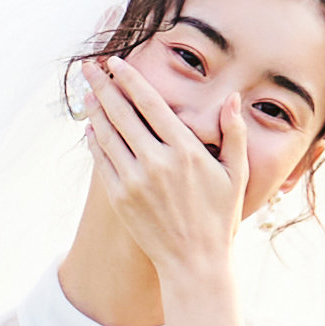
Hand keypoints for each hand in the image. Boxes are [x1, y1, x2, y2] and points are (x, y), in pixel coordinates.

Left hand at [83, 50, 248, 289]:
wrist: (195, 262)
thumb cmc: (220, 217)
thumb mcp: (237, 174)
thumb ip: (235, 134)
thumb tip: (232, 98)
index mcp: (186, 151)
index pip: (151, 103)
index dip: (130, 80)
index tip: (116, 63)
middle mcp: (157, 162)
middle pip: (122, 113)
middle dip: (103, 86)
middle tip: (88, 68)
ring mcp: (135, 180)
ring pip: (107, 135)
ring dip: (94, 110)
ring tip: (87, 92)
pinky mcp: (120, 198)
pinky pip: (101, 161)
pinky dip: (93, 142)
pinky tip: (90, 128)